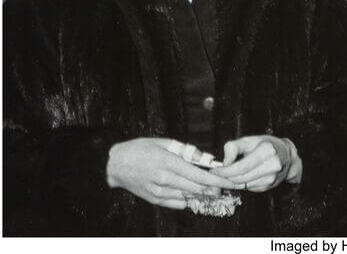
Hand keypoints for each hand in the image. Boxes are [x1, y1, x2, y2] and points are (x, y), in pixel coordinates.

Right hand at [106, 138, 235, 208]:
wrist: (116, 164)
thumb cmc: (141, 148)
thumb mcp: (164, 143)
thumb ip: (186, 151)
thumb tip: (205, 159)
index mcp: (169, 162)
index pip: (199, 175)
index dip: (217, 180)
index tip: (230, 182)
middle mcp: (165, 179)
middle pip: (196, 189)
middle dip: (214, 189)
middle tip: (227, 186)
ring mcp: (159, 191)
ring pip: (188, 197)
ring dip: (204, 195)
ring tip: (215, 191)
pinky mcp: (154, 199)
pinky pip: (177, 203)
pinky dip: (190, 200)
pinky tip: (197, 195)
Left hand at [212, 135, 301, 192]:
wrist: (286, 156)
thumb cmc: (266, 145)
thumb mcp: (249, 140)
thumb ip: (234, 147)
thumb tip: (224, 162)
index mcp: (267, 151)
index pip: (241, 167)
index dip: (225, 171)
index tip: (214, 170)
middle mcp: (272, 166)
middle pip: (240, 178)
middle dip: (225, 177)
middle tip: (216, 174)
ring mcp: (271, 178)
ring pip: (243, 185)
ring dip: (231, 181)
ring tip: (226, 174)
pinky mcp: (268, 186)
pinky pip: (248, 188)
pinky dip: (240, 183)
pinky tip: (239, 176)